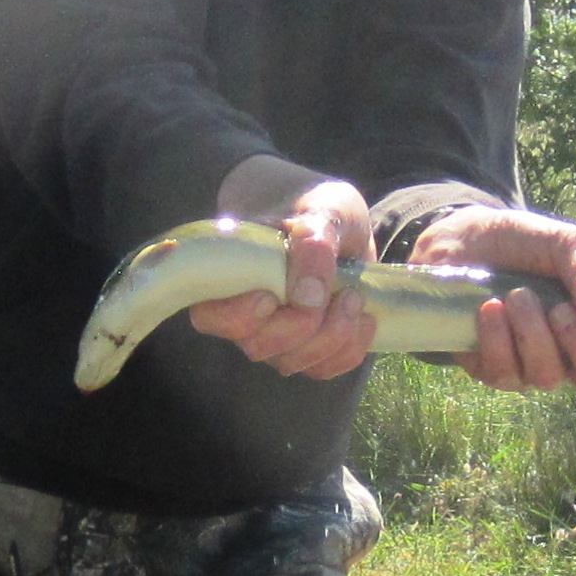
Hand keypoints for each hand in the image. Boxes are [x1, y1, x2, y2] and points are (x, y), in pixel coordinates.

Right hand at [187, 161, 378, 380]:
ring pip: (291, 362)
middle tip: (341, 290)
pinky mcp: (304, 350)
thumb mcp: (322, 209)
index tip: (272, 295)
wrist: (334, 220)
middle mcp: (243, 314)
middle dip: (302, 326)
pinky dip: (350, 349)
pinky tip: (365, 318)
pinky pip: (322, 369)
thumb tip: (307, 298)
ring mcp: (272, 336)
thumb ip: (313, 243)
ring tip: (356, 296)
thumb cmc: (313, 207)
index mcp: (227, 275)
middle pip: (257, 346)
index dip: (239, 316)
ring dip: (333, 335)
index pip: (210, 315)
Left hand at [408, 207, 575, 393]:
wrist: (462, 241)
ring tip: (518, 295)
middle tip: (560, 308)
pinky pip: (504, 374)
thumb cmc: (522, 243)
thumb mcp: (561, 242)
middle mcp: (572, 353)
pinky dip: (499, 339)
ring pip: (547, 378)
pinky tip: (490, 308)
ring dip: (534, 334)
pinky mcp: (492, 369)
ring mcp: (532, 365)